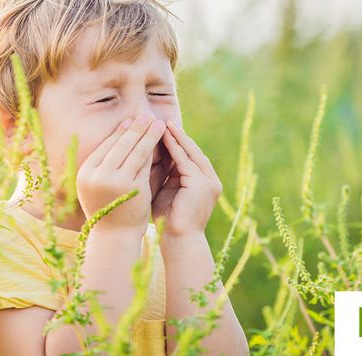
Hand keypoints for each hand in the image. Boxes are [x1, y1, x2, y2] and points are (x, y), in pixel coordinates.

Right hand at [76, 112, 166, 236]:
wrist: (115, 237)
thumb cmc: (110, 209)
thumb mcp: (102, 185)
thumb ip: (110, 164)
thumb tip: (124, 134)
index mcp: (85, 173)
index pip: (105, 146)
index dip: (120, 132)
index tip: (131, 120)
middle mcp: (96, 175)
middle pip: (119, 145)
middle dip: (134, 128)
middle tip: (145, 114)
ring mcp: (113, 181)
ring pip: (133, 151)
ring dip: (147, 134)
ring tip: (157, 122)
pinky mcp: (131, 187)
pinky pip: (143, 163)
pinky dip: (153, 150)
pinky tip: (161, 140)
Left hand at [151, 119, 222, 237]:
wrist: (178, 241)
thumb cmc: (168, 220)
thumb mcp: (166, 191)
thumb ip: (164, 175)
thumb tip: (151, 155)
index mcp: (204, 183)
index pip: (190, 157)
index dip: (177, 142)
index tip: (163, 128)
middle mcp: (210, 181)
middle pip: (193, 152)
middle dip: (178, 135)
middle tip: (165, 119)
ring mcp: (209, 182)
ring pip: (190, 153)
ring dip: (177, 137)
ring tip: (164, 123)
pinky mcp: (202, 184)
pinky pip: (185, 161)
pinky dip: (174, 148)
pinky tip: (164, 137)